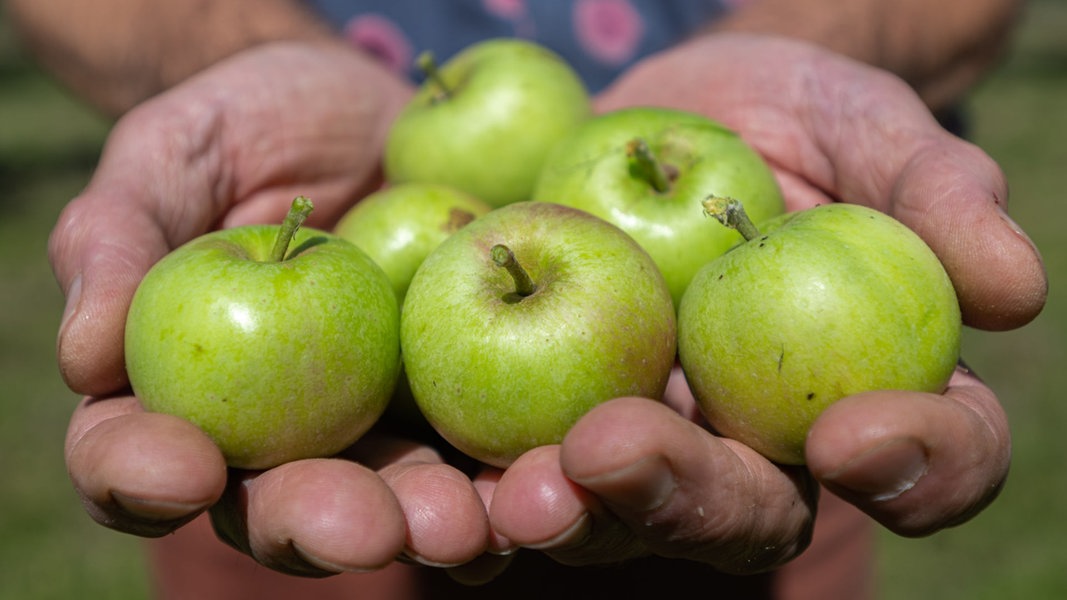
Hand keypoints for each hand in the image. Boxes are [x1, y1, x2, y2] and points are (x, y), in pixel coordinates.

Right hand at [52, 40, 506, 575]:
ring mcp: (382, 423)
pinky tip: (548, 472)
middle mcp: (283, 432)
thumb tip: (85, 355)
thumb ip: (119, 239)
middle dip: (327, 524)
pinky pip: (491, 447)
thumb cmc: (248, 123)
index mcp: (186, 392)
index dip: (144, 474)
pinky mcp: (468, 394)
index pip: (138, 455)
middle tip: (366, 529)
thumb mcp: (172, 154)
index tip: (181, 466)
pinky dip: (517, 470)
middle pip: (289, 508)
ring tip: (465, 521)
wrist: (365, 107)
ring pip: (401, 500)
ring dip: (434, 522)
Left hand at [485, 33, 1046, 572]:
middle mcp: (754, 446)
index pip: (924, 458)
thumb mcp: (864, 129)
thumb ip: (934, 196)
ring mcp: (643, 440)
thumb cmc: (787, 117)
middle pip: (742, 510)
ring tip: (519, 493)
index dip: (915, 466)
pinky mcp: (541, 420)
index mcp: (862, 395)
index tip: (858, 435)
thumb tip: (1014, 289)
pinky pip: (512, 469)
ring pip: (618, 511)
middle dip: (685, 494)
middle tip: (620, 458)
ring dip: (569, 511)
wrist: (658, 116)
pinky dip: (473, 483)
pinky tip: (435, 481)